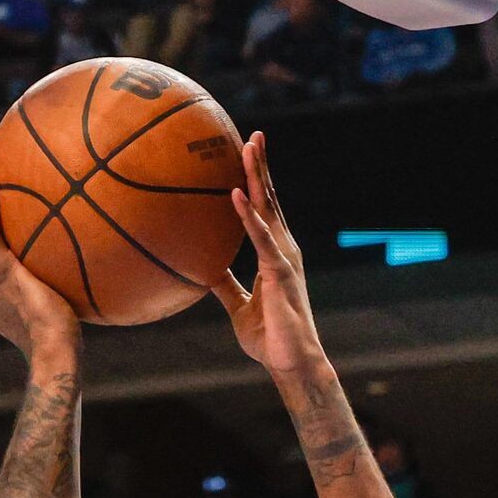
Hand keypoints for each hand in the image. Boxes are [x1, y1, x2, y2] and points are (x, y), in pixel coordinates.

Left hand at [213, 132, 324, 381]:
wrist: (290, 361)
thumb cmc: (269, 338)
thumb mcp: (239, 307)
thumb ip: (226, 285)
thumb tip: (207, 271)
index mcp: (273, 255)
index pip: (265, 212)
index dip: (257, 184)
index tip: (246, 157)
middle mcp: (282, 249)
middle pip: (270, 200)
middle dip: (261, 167)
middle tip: (253, 135)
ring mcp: (283, 258)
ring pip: (269, 209)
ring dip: (257, 177)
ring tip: (248, 147)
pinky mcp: (279, 271)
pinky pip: (261, 238)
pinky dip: (249, 216)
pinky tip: (236, 195)